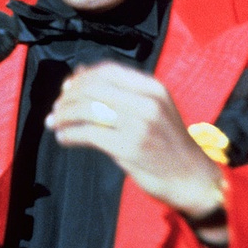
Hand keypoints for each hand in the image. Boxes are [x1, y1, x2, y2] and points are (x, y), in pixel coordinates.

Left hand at [45, 62, 225, 220]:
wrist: (192, 177)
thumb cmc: (168, 144)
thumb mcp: (153, 110)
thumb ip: (119, 93)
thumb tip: (78, 74)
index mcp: (153, 88)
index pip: (107, 71)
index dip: (81, 78)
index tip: (66, 89)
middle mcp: (147, 102)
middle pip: (93, 88)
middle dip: (68, 98)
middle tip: (56, 109)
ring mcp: (139, 124)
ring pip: (87, 109)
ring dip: (64, 115)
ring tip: (54, 123)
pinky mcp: (129, 148)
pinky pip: (88, 134)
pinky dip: (70, 135)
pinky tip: (63, 138)